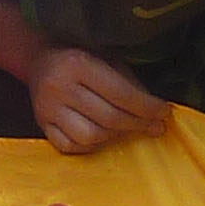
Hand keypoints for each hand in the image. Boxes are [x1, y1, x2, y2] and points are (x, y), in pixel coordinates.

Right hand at [27, 47, 169, 152]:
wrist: (40, 60)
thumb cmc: (82, 59)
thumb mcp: (108, 60)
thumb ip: (130, 86)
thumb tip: (157, 115)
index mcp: (78, 64)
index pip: (120, 94)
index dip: (147, 107)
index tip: (164, 112)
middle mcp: (59, 87)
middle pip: (108, 118)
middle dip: (138, 124)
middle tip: (155, 126)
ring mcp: (47, 109)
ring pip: (90, 136)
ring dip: (116, 137)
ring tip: (128, 130)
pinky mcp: (40, 125)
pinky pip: (70, 146)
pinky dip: (91, 146)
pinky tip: (103, 137)